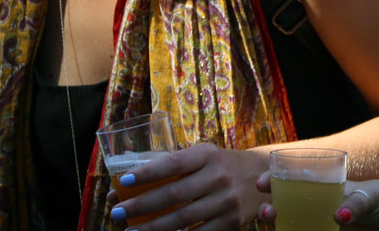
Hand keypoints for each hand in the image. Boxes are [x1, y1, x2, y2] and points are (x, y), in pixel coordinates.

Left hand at [107, 143, 267, 230]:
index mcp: (207, 154)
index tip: (124, 181)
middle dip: (141, 206)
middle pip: (174, 194)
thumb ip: (172, 167)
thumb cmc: (220, 165)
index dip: (148, 173)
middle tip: (116, 213)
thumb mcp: (203, 156)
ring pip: (182, 219)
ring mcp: (226, 200)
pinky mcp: (231, 222)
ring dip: (153, 228)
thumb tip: (126, 184)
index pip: (173, 163)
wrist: (262, 176)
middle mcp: (218, 175)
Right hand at [257, 173, 378, 229]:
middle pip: (290, 209)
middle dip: (273, 209)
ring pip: (297, 227)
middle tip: (265, 211)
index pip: (297, 183)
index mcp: (329, 190)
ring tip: (272, 222)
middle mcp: (323, 209)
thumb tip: (338, 215)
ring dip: (282, 226)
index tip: (261, 183)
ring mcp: (327, 228)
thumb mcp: (374, 194)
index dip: (276, 182)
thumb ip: (356, 201)